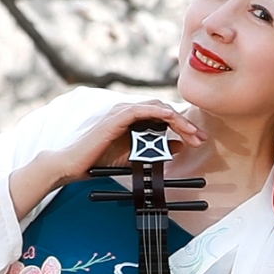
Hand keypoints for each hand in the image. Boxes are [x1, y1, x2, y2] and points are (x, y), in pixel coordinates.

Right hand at [8, 98, 200, 219]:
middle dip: (185, 124)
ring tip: (191, 133)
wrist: (74, 165)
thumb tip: (179, 146)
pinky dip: (158, 112)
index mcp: (132, 121)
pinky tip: (171, 119)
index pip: (163, 117)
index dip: (183, 126)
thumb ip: (156, 150)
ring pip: (156, 108)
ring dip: (176, 120)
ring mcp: (120, 113)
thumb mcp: (135, 157)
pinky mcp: (115, 118)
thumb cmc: (100, 161)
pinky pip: (141, 110)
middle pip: (164, 111)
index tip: (197, 139)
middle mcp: (128, 113)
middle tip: (200, 138)